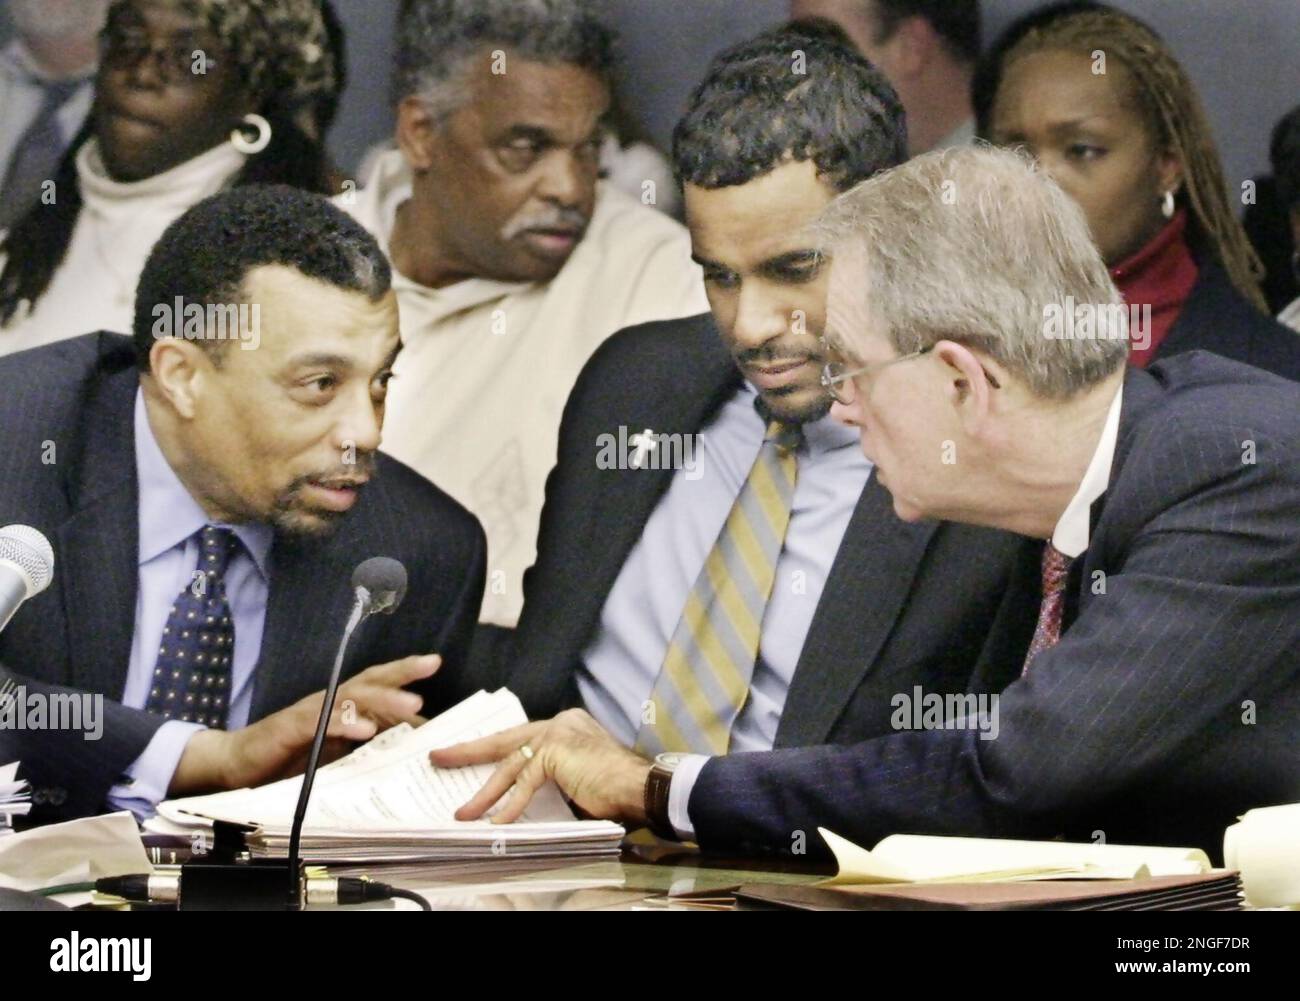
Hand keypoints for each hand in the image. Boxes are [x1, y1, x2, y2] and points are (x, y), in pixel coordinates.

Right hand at [170, 654, 440, 793]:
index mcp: (342, 706)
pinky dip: (344, 724)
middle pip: (370, 681)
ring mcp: (310, 712)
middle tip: (431, 663)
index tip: (434, 664)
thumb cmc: (289, 759)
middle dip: (402, 671)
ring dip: (384, 700)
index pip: (377, 684)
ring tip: (413, 704)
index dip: (405, 674)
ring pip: (352, 698)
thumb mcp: (335, 756)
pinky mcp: (291, 728)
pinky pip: (322, 723)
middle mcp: (329, 702)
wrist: (236, 767)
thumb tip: (407, 752)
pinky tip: (365, 730)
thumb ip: (365, 750)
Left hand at [429, 708, 652, 825]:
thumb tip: (518, 798)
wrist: (643, 787)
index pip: (521, 738)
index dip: (493, 751)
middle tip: (439, 757)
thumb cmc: (618, 790)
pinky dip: (510, 805)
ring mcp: (557, 733)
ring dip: (485, 793)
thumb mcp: (577, 779)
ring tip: (463, 812)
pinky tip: (496, 823)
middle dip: (469, 752)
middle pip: (505, 741)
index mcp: (565, 726)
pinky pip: (525, 782)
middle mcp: (559, 723)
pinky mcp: (556, 751)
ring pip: (510, 764)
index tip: (468, 756)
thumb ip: (551, 779)